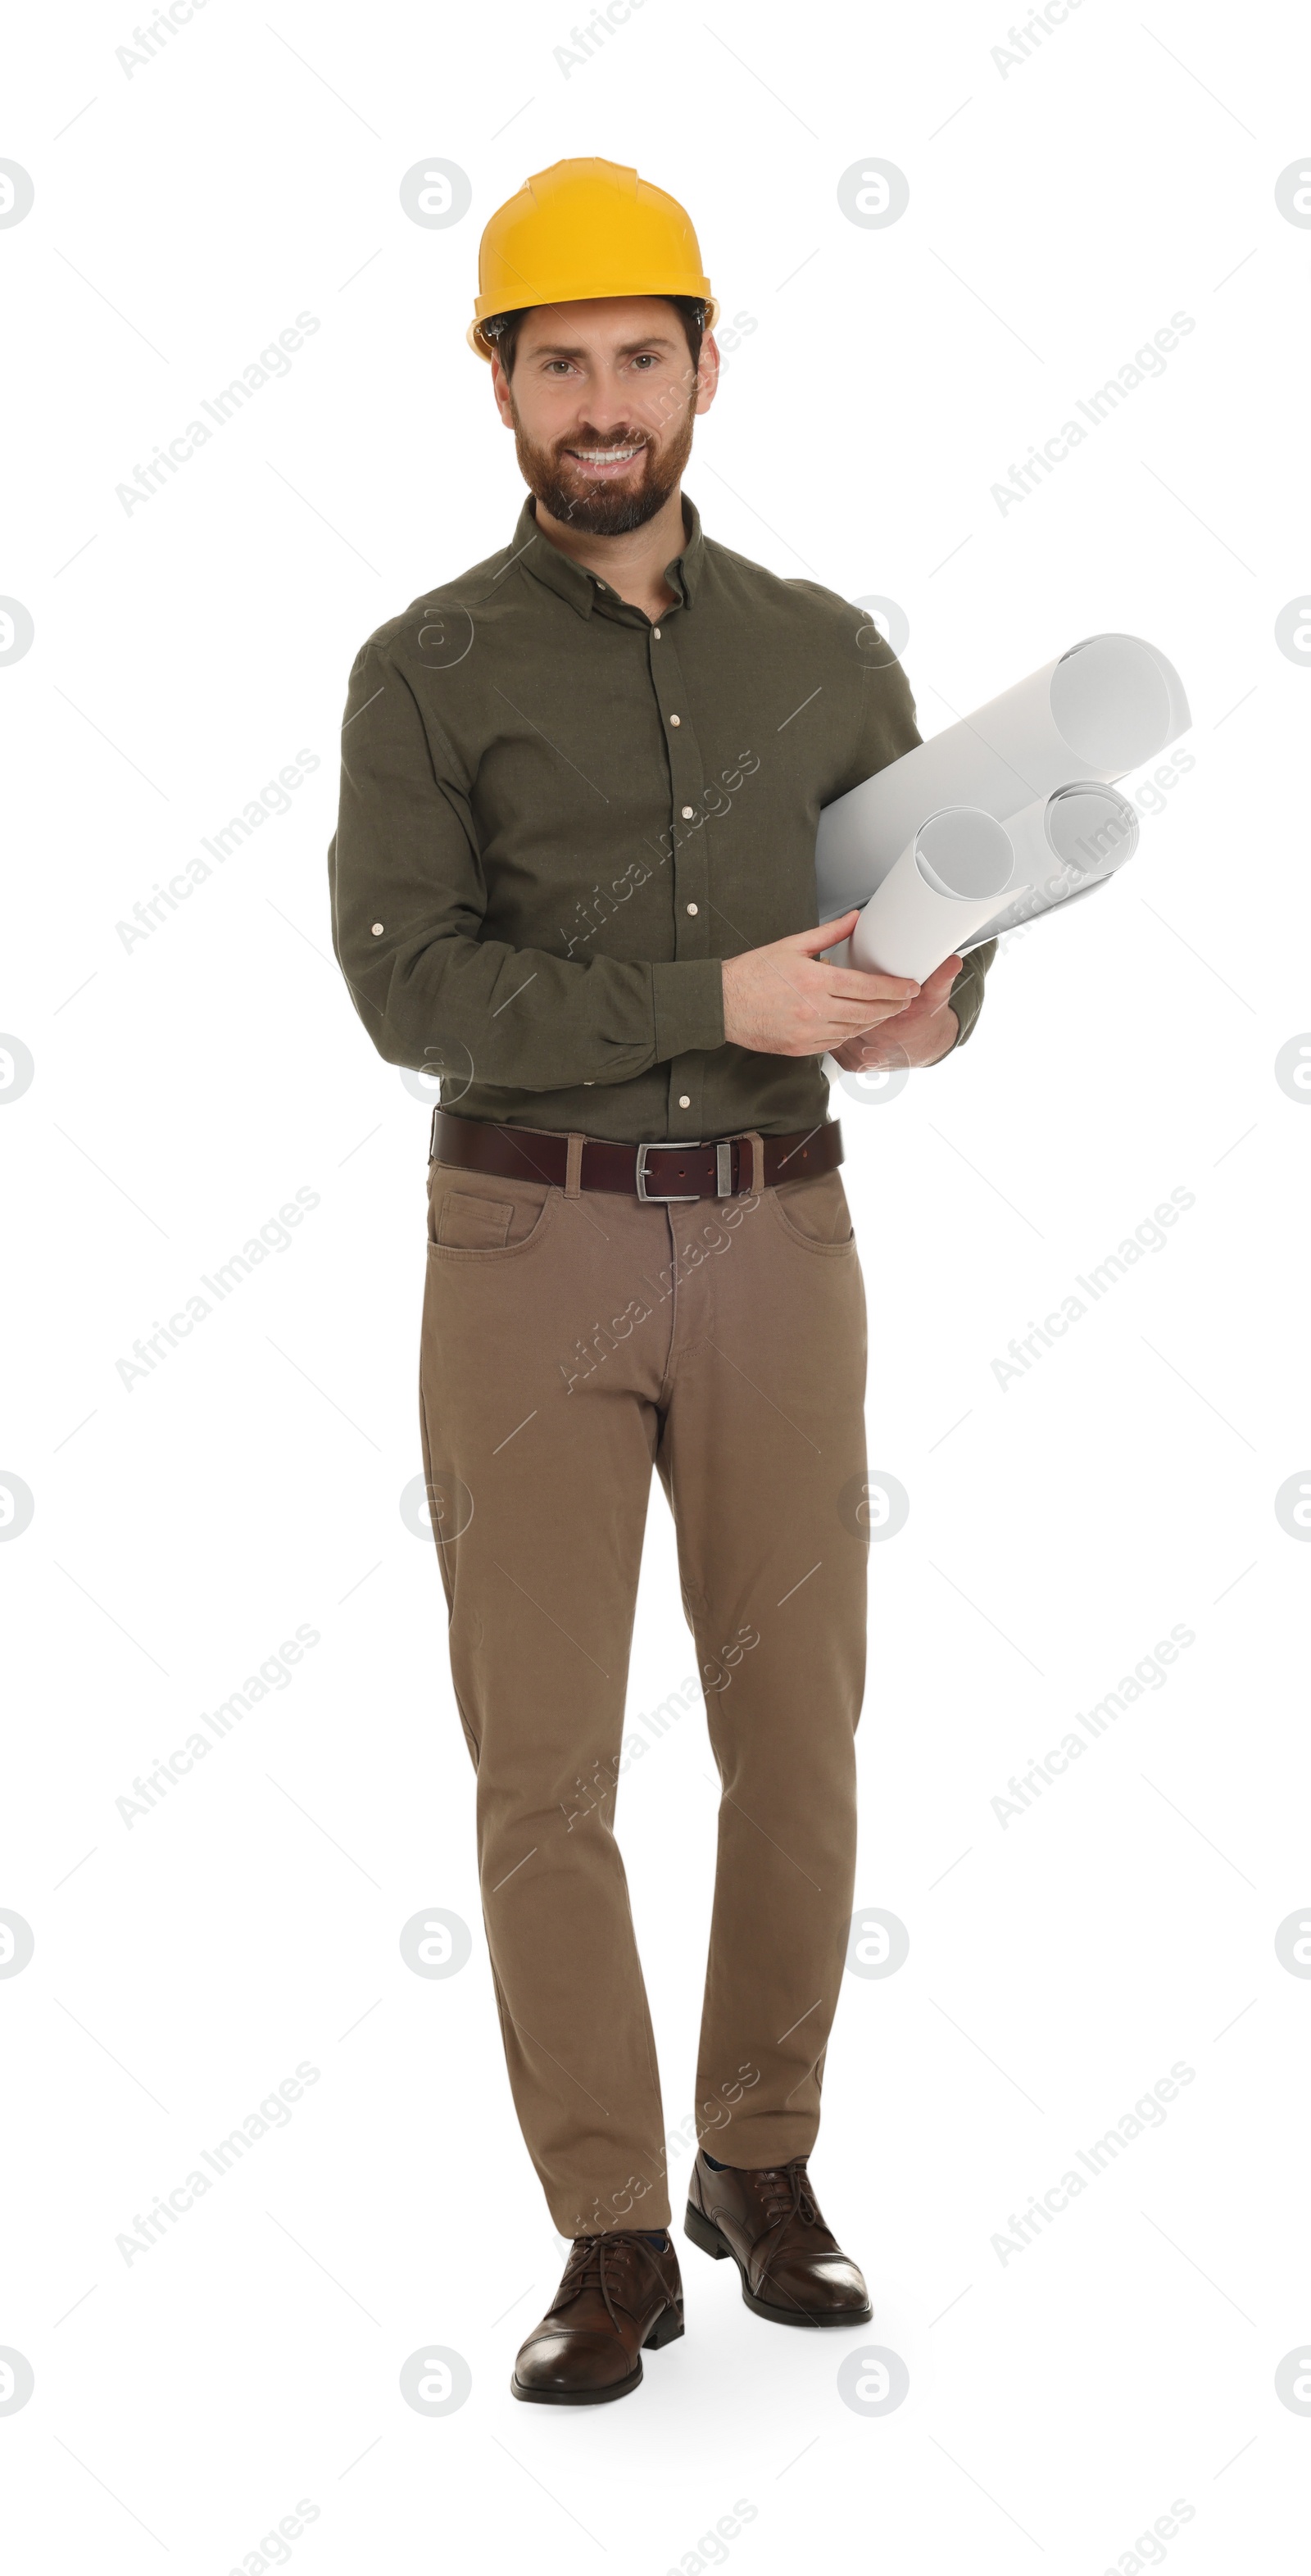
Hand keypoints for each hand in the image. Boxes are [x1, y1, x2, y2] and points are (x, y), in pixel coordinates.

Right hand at [722, 911, 919, 1057]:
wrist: (722, 1004)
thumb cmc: (752, 973)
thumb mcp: (791, 946)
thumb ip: (828, 933)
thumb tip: (855, 919)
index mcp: (815, 981)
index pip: (868, 987)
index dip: (894, 988)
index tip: (910, 986)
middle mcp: (815, 1010)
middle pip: (868, 1012)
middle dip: (893, 1006)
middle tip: (906, 1000)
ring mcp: (808, 1033)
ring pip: (854, 1030)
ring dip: (874, 1021)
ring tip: (886, 1011)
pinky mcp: (800, 1048)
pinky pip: (834, 1043)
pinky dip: (849, 1033)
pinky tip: (855, 1024)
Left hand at [829, 952, 961, 1071]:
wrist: (928, 1045)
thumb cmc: (927, 1018)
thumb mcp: (935, 996)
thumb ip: (942, 977)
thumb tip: (953, 962)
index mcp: (887, 1034)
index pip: (856, 1009)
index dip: (846, 991)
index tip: (840, 974)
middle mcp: (872, 1052)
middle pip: (840, 1020)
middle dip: (834, 1001)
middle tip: (828, 979)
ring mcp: (860, 1061)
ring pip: (834, 1033)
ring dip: (829, 1016)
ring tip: (826, 995)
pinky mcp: (852, 1065)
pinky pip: (834, 1045)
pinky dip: (831, 1030)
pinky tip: (829, 1015)